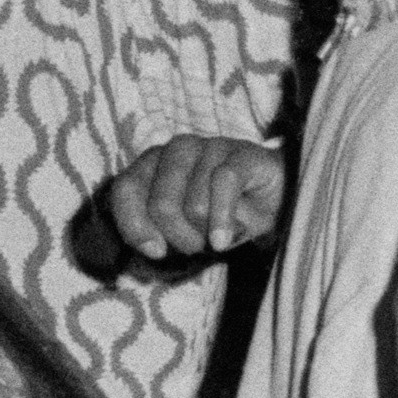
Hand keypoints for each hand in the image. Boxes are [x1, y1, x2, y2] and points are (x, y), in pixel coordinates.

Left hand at [105, 134, 288, 265]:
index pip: (125, 189)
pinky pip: (224, 185)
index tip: (156, 251)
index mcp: (152, 163)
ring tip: (218, 235)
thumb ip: (157, 235)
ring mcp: (210, 146)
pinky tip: (225, 239)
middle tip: (197, 245)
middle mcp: (177, 149)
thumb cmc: (217, 216)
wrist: (272, 203)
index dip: (135, 225)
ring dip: (207, 233)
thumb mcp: (182, 231)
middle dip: (180, 237)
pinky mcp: (242, 153)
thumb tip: (153, 247)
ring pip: (195, 205)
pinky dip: (224, 220)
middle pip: (161, 206)